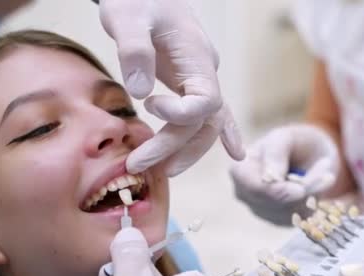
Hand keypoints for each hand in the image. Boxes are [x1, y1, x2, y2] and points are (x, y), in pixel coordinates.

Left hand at [99, 0, 244, 175]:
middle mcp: (205, 72)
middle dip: (173, 147)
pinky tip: (236, 154)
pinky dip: (221, 135)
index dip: (180, 114)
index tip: (148, 104)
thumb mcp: (127, 17)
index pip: (205, 101)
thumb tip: (141, 93)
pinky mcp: (191, 82)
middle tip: (138, 163)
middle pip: (202, 122)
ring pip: (206, 125)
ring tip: (157, 170)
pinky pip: (211, 114)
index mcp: (197, 57)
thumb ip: (135, 51)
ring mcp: (201, 78)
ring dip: (184, 150)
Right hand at [230, 124, 338, 225]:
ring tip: (324, 173)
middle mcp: (245, 194)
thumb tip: (271, 178)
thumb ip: (276, 153)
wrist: (310, 156)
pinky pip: (301, 218)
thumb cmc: (294, 142)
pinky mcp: (280, 220)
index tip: (301, 190)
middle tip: (327, 171)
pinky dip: (316, 202)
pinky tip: (318, 187)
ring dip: (314, 194)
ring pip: (291, 212)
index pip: (254, 189)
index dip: (278, 192)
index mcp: (239, 170)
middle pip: (275, 202)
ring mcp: (261, 210)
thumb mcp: (286, 137)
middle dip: (304, 189)